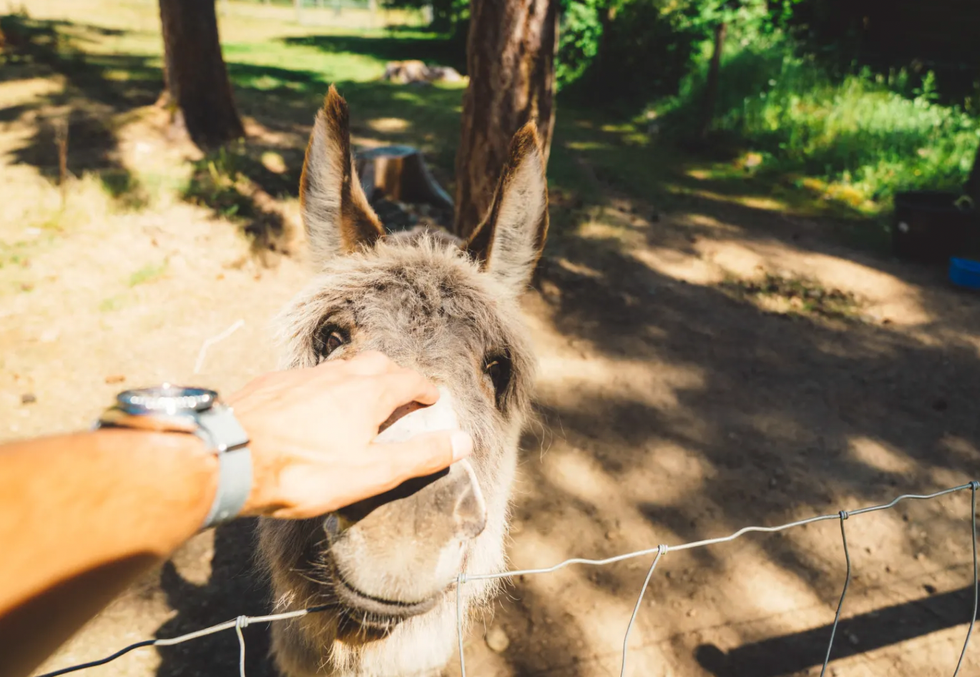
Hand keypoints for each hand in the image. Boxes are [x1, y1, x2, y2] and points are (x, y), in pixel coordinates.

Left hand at [227, 352, 472, 518]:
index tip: (433, 399)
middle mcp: (338, 375)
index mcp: (368, 392)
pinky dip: (323, 387)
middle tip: (401, 396)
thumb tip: (465, 441)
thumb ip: (419, 456)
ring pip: (340, 368)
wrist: (230, 458)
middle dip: (395, 376)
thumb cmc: (303, 471)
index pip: (409, 380)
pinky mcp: (272, 384)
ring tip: (360, 401)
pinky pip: (308, 378)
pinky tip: (312, 408)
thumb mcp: (371, 473)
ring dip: (358, 379)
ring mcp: (302, 376)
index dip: (425, 390)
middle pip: (377, 364)